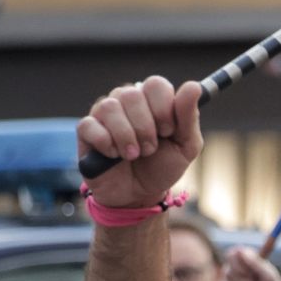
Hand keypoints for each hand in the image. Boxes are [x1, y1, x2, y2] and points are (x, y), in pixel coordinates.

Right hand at [76, 77, 204, 209]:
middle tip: (150, 149)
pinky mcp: (86, 131)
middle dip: (145, 128)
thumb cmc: (162, 166)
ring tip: (133, 155)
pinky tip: (113, 155)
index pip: (155, 84)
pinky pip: (89, 125)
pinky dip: (105, 144)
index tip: (168, 132)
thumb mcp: (185, 147)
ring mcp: (104, 113)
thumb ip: (189, 117)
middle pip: (131, 94)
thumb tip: (193, 86)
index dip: (163, 108)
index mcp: (152, 100)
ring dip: (126, 137)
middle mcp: (126, 100)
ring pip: (110, 107)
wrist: (139, 196)